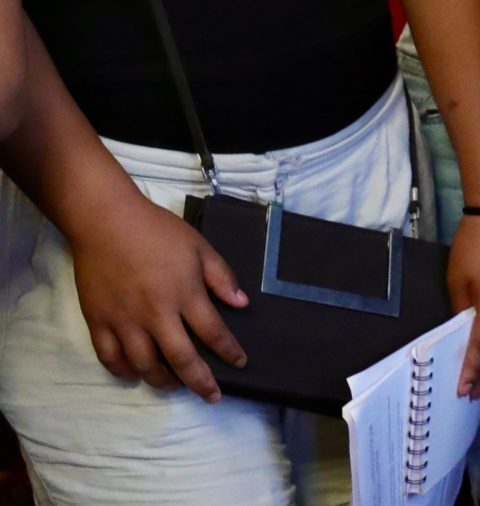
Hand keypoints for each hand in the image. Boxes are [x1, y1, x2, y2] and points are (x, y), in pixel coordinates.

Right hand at [66, 191, 248, 401]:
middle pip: (181, 359)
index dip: (229, 352)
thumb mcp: (199, 247)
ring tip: (175, 385)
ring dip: (163, 381)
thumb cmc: (158, 231)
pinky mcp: (98, 322)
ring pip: (145, 366)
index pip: (213, 332)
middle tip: (212, 397)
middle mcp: (156, 314)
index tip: (240, 363)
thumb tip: (241, 304)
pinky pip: (110, 359)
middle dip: (201, 382)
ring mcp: (124, 321)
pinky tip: (135, 374)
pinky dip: (124, 372)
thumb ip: (221, 277)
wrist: (106, 222)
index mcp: (185, 294)